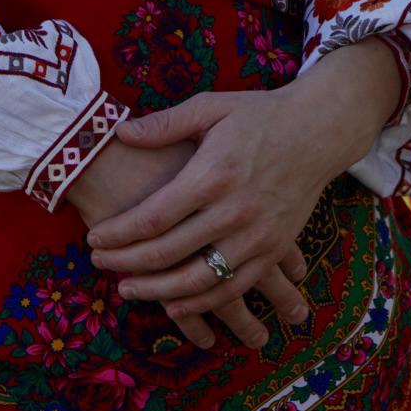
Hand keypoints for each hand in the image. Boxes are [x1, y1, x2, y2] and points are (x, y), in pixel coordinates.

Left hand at [84, 90, 329, 344]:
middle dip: (127, 263)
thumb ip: (165, 124)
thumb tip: (121, 132)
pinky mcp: (274, 250)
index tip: (93, 238)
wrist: (317, 131)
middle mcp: (233, 211)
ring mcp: (256, 236)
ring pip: (198, 280)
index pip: (154, 216)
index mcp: (212, 174)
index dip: (119, 233)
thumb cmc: (259, 115)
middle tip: (98, 263)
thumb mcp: (211, 106)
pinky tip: (174, 304)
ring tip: (126, 289)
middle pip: (169, 252)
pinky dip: (202, 303)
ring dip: (157, 291)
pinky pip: (232, 287)